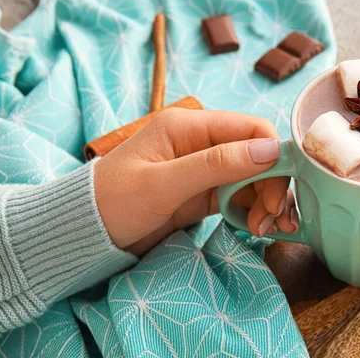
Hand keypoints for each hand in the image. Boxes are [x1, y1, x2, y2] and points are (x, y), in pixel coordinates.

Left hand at [94, 109, 298, 255]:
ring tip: (263, 230)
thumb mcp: (162, 184)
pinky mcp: (204, 192)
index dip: (273, 158)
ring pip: (253, 177)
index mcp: (189, 126)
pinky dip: (252, 210)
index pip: (251, 129)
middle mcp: (202, 141)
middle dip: (271, 186)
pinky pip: (239, 195)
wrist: (85, 233)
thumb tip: (271, 149)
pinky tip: (254, 227)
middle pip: (258, 155)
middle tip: (270, 221)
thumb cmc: (114, 202)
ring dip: (265, 201)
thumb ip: (216, 165)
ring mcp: (204, 167)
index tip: (274, 196)